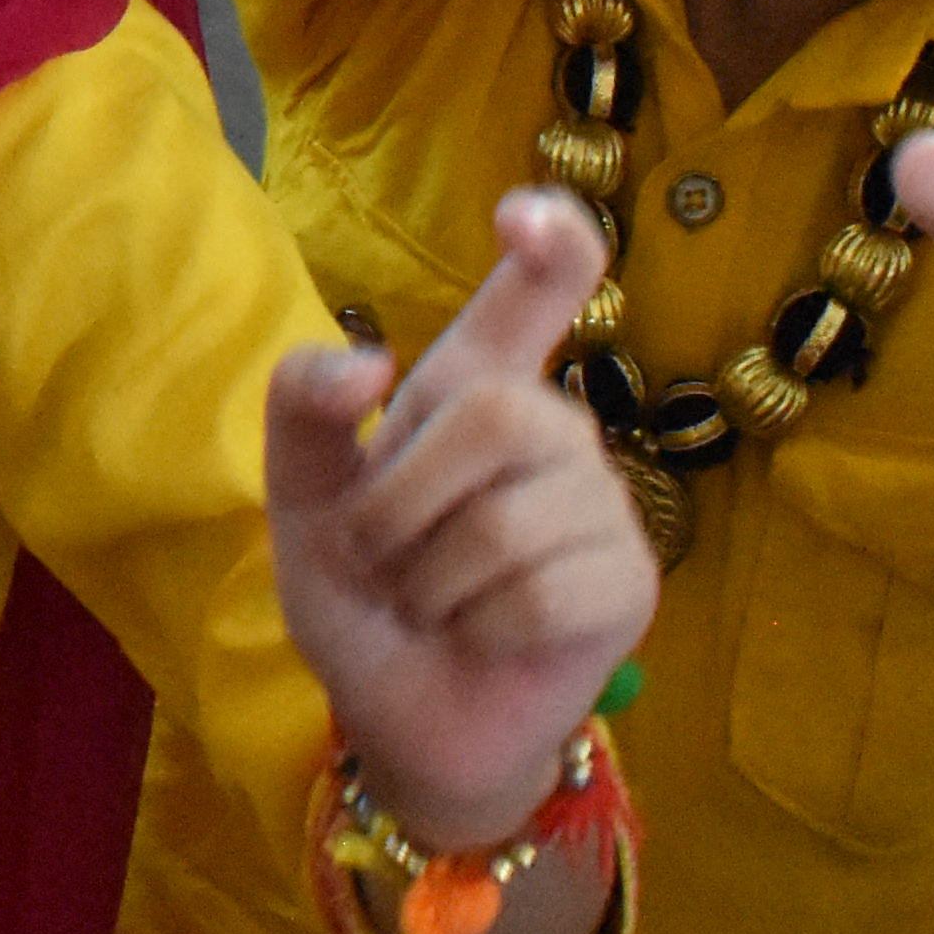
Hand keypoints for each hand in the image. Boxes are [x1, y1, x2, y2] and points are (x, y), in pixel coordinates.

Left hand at [266, 192, 656, 848]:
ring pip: (506, 521)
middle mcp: (554, 428)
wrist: (402, 717)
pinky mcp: (629, 583)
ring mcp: (603, 505)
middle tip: (385, 558)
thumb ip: (304, 413)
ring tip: (435, 603)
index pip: (542, 288)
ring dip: (432, 582)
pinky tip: (482, 638)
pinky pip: (541, 593)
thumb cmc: (363, 596)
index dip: (552, 243)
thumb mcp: (304, 501)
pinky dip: (479, 628)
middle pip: (492, 411)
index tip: (526, 216)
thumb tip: (368, 363)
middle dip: (403, 502)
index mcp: (478, 389)